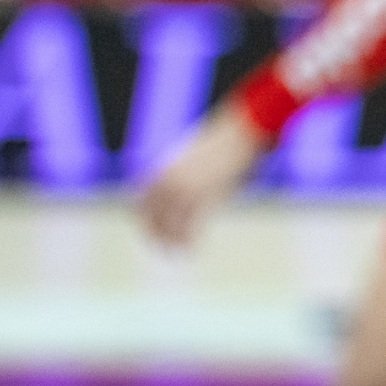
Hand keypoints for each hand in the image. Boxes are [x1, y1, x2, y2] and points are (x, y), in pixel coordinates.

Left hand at [139, 102, 266, 249]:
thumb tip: (184, 193)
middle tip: (163, 250)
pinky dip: (189, 240)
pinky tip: (191, 250)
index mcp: (164, 168)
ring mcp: (187, 187)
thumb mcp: (198, 159)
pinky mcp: (205, 194)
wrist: (242, 130)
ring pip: (171, 223)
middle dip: (155, 235)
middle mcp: (170, 178)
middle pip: (154, 215)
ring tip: (178, 255)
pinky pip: (192, 224)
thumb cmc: (225, 143)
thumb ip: (186, 175)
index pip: (143, 202)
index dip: (144, 221)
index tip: (151, 235)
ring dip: (172, 241)